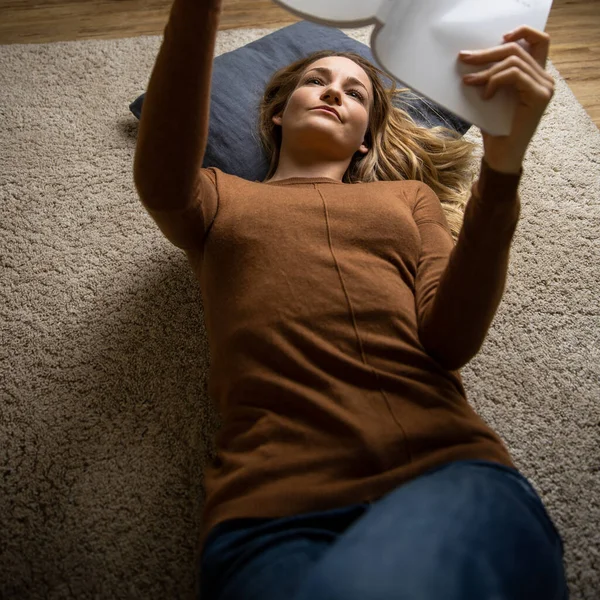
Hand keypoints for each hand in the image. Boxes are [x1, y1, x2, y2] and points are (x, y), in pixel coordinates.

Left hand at [459, 25, 555, 173]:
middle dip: (487, 53)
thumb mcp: (491, 97)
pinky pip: (514, 75)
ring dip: (486, 71)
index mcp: (536, 76)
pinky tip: (485, 96)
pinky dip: (495, 81)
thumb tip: (472, 60)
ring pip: (513, 61)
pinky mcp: (540, 95)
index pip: (538, 41)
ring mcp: (545, 87)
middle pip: (517, 50)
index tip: (498, 38)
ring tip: (469, 82)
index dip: (521, 32)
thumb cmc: (494, 129)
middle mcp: (545, 78)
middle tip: (464, 58)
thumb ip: (491, 77)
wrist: (501, 156)